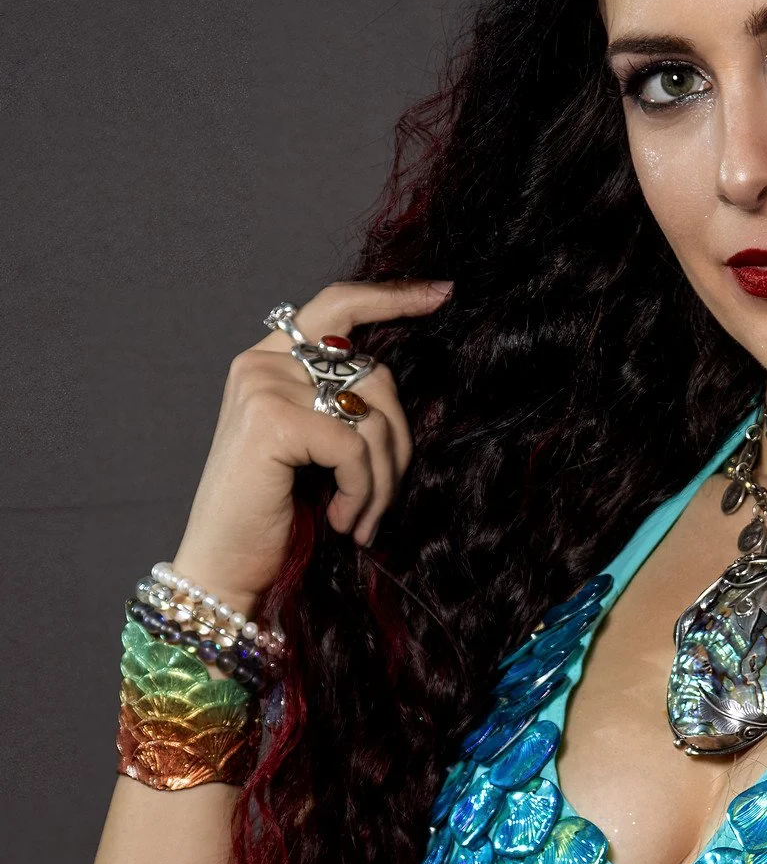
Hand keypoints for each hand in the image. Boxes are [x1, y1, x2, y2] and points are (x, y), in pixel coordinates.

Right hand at [170, 279, 449, 613]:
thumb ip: (346, 406)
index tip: (442, 294)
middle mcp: (262, 363)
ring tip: (361, 520)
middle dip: (397, 443)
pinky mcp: (271, 419)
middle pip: (375, 374)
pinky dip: (361, 491)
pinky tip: (343, 522)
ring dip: (382, 480)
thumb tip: (401, 393)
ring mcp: (263, 386)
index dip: (393, 297)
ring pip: (371, 415)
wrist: (227, 569)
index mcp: (272, 361)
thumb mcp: (320, 452)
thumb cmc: (278, 517)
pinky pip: (355, 446)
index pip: (339, 306)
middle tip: (383, 499)